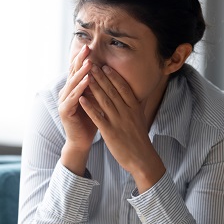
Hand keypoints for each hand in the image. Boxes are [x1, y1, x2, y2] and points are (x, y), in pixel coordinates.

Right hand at [57, 46, 96, 174]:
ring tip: (88, 62)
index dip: (83, 58)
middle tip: (87, 47)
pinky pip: (73, 97)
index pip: (77, 70)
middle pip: (73, 73)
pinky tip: (87, 80)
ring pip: (73, 83)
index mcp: (73, 89)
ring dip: (81, 72)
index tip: (91, 46)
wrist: (82, 141)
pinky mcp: (65, 111)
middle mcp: (66, 93)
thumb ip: (97, 87)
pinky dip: (80, 88)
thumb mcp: (96, 100)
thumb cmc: (91, 121)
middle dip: (80, 60)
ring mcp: (64, 101)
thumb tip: (108, 72)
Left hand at [79, 64, 165, 191]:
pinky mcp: (110, 132)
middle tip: (92, 65)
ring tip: (85, 76)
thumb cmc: (139, 139)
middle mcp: (127, 112)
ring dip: (94, 87)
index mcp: (134, 108)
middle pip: (112, 90)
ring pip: (104, 100)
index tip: (106, 66)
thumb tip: (136, 94)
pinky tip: (81, 99)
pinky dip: (89, 107)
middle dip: (101, 76)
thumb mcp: (140, 119)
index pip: (123, 88)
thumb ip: (136, 106)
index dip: (114, 76)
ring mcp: (118, 121)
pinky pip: (98, 117)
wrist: (142, 158)